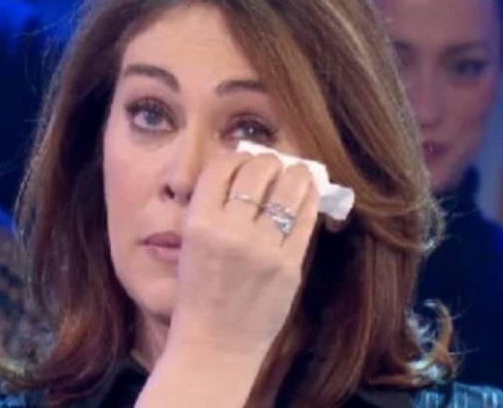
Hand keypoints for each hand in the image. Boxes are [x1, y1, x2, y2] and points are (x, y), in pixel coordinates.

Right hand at [168, 152, 319, 354]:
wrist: (214, 346)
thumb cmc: (200, 295)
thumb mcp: (192, 245)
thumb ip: (215, 210)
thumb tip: (247, 171)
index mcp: (198, 223)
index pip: (223, 167)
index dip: (239, 157)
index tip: (247, 161)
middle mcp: (229, 231)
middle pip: (259, 170)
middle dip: (269, 162)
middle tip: (274, 167)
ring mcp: (262, 249)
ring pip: (289, 188)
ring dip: (296, 174)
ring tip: (297, 175)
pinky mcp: (288, 266)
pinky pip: (306, 219)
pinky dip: (310, 200)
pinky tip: (309, 194)